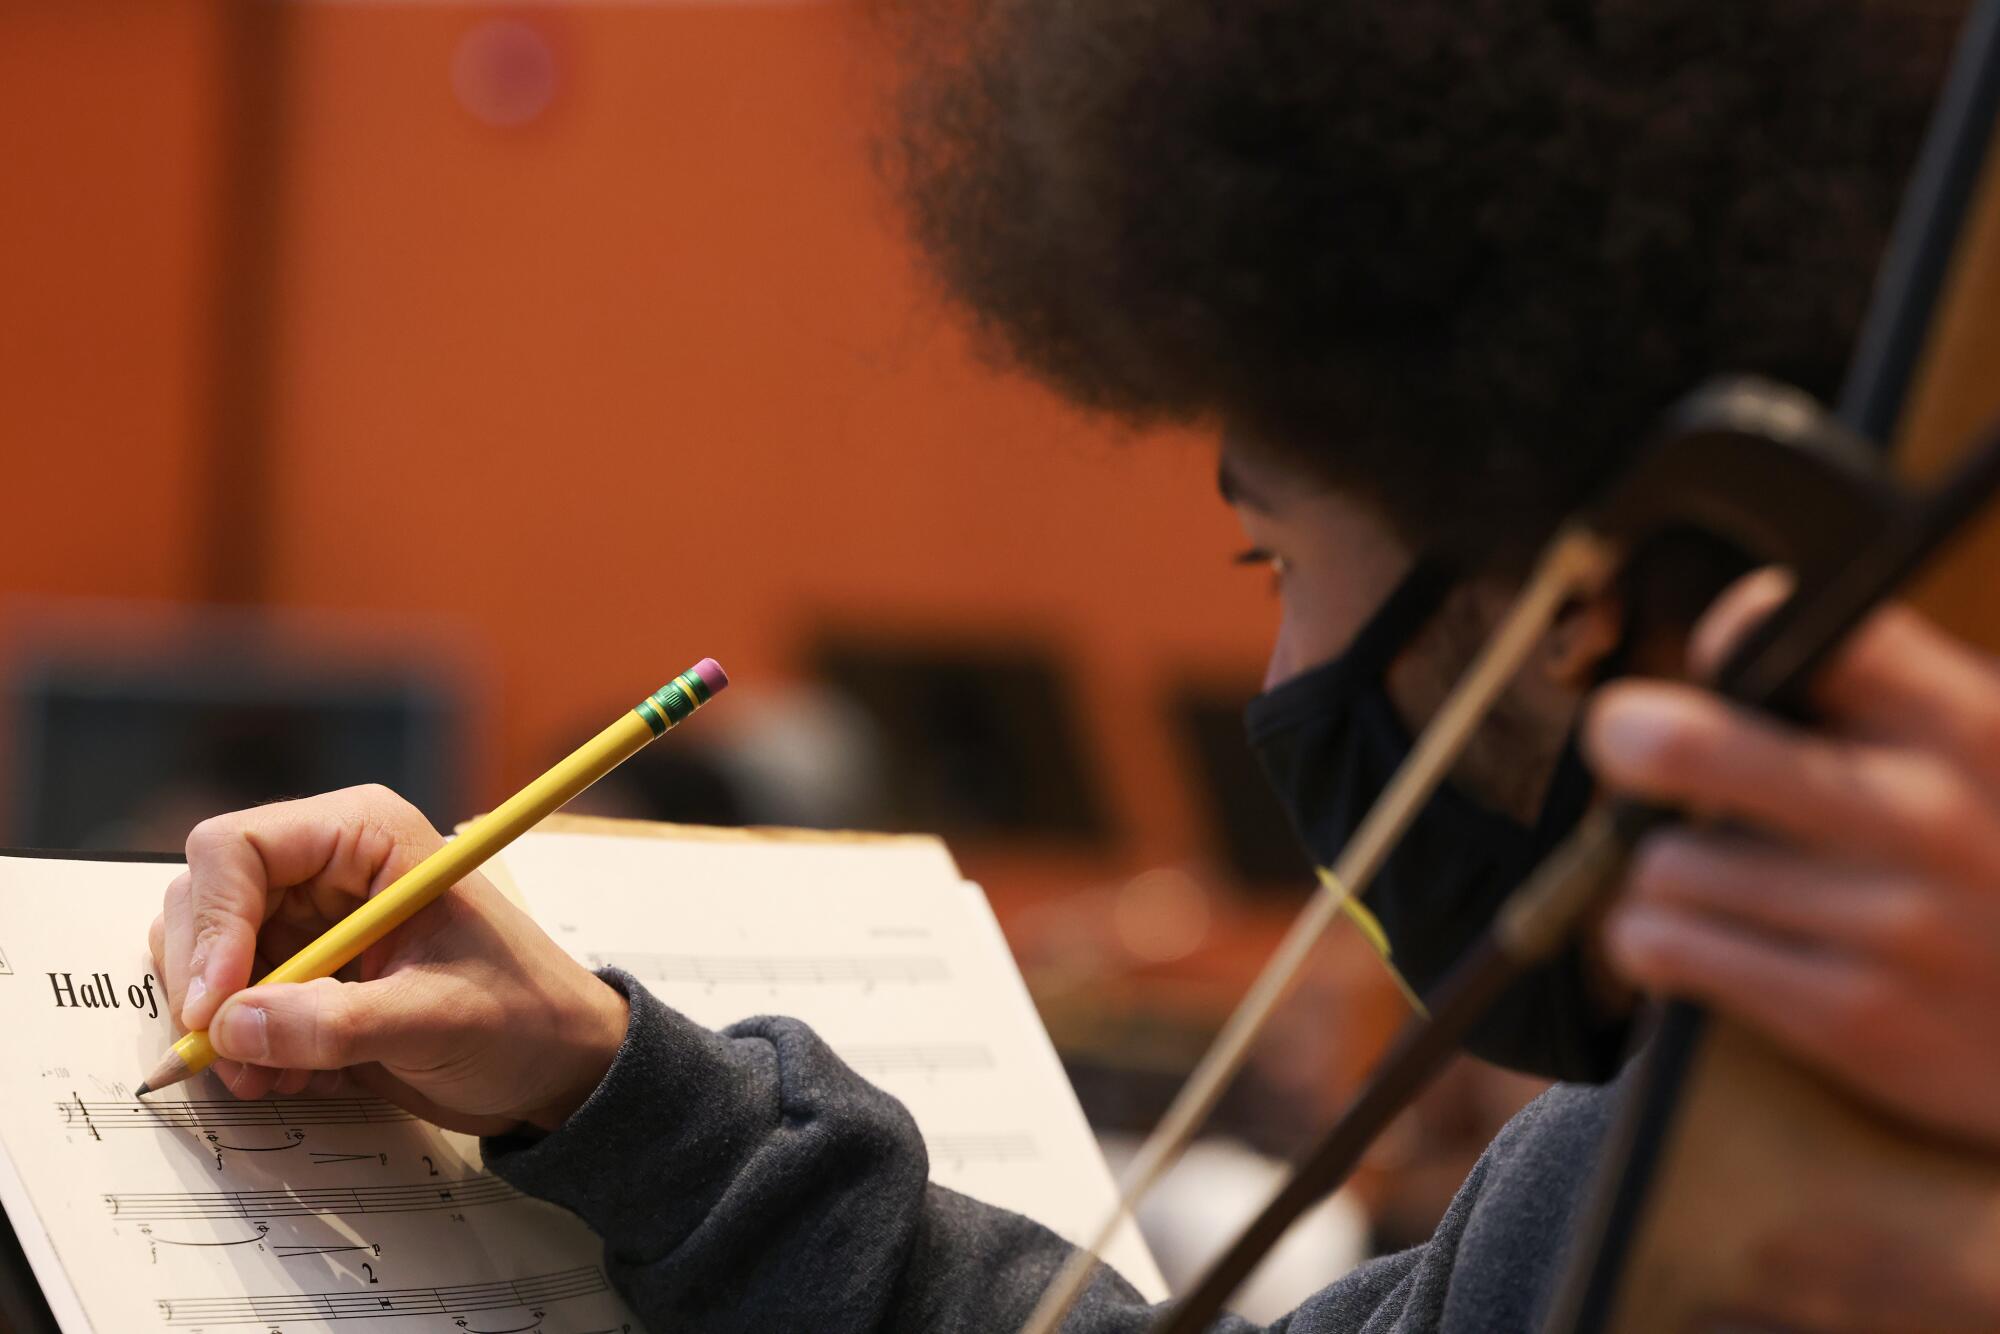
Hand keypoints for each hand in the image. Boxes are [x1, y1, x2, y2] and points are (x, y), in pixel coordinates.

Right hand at [148, 785, 628, 1134]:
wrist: (556, 1064)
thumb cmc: (524, 1018)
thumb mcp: (438, 1019)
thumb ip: (338, 1023)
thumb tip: (234, 1026)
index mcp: (365, 836)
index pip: (237, 849)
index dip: (212, 925)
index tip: (216, 1007)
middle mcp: (325, 867)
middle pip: (203, 902)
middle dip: (205, 986)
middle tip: (230, 1059)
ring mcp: (308, 921)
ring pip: (204, 957)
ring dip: (222, 1025)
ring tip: (271, 1076)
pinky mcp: (303, 974)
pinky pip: (232, 1002)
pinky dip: (243, 1046)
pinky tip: (291, 1077)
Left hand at [1585, 570, 1999, 1147]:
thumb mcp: (1981, 755)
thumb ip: (1876, 696)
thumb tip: (1722, 647)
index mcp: (1965, 723)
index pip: (1794, 630)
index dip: (1729, 642)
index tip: (1720, 669)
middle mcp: (1927, 814)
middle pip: (1682, 743)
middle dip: (1627, 736)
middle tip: (1628, 746)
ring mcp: (1891, 921)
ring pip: (1663, 860)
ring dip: (1661, 869)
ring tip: (1706, 877)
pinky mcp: (1852, 1015)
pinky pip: (1665, 947)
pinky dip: (1651, 941)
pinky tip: (1695, 938)